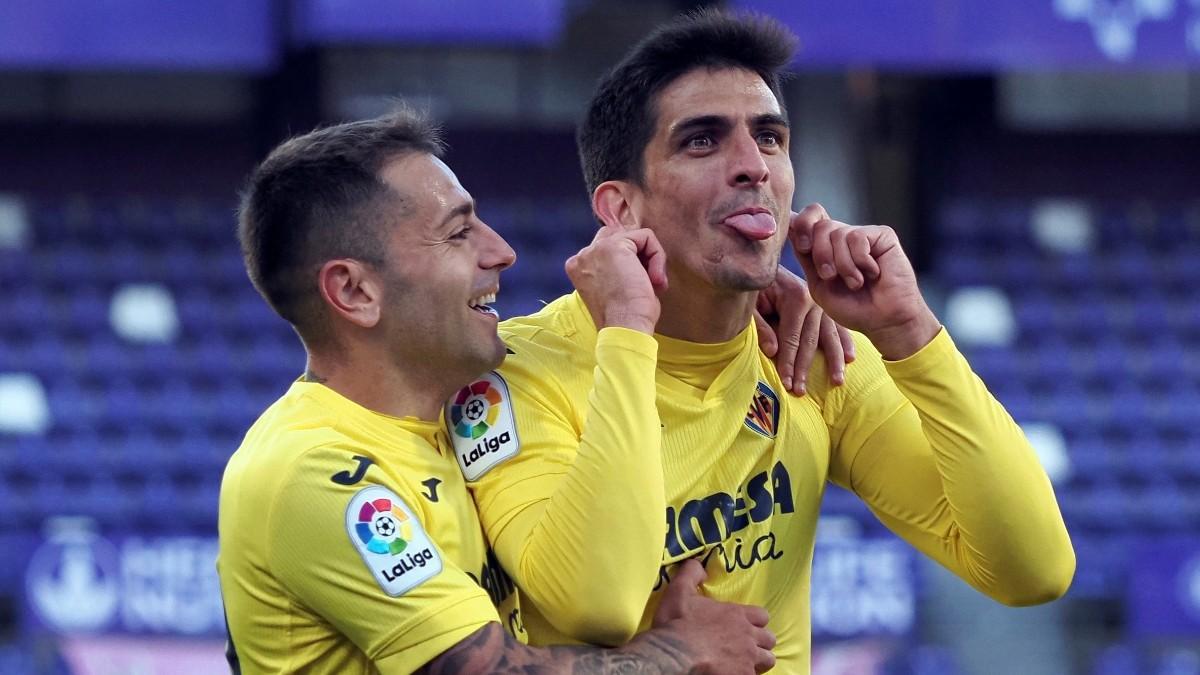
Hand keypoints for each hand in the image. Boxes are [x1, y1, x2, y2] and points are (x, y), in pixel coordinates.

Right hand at [565, 222, 667, 333]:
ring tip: (654, 284)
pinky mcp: (615, 244)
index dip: (630, 264)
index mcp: (578, 269)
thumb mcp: (615, 292)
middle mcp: (582, 256)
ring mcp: (596, 248)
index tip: (637, 288)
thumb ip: (618, 271)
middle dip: (638, 257)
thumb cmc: (625, 320)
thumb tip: (641, 262)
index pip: (607, 252)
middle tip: (649, 283)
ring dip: (650, 259)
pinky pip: (646, 237)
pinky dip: (657, 256)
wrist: (624, 327)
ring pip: (634, 238)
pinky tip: (655, 279)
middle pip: (618, 238)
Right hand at [649, 559, 775, 674]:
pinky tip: (733, 673)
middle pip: (769, 639)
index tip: (745, 625)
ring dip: (758, 661)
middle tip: (746, 646)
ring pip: (768, 660)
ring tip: (744, 663)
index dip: (755, 621)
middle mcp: (747, 635)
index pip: (762, 615)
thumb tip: (699, 565)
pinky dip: (745, 674)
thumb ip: (691, 573)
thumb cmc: (677, 623)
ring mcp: (747, 658)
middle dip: (761, 642)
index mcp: (736, 614)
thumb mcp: (679, 590)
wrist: (673, 654)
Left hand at [754, 266, 855, 395]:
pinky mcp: (827, 307)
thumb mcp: (751, 304)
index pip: (792, 337)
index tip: (786, 384)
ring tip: (837, 381)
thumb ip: (760, 326)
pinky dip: (845, 343)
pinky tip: (852, 359)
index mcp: (796, 295)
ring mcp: (823, 304)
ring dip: (833, 361)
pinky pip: (838, 328)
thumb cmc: (756, 287)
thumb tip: (773, 352)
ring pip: (829, 337)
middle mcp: (815, 300)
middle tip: (801, 392)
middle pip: (810, 341)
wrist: (765, 265)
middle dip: (804, 368)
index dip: (788, 362)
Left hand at [789, 204, 940, 359]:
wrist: (884, 322)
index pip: (807, 219)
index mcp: (826, 247)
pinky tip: (873, 274)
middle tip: (830, 276)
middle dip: (820, 254)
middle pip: (820, 225)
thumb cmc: (853, 308)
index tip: (803, 247)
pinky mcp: (882, 235)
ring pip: (837, 233)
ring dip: (842, 265)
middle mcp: (844, 237)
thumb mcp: (819, 285)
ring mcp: (863, 235)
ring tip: (855, 283)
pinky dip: (860, 261)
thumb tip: (791, 223)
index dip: (801, 225)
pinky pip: (857, 237)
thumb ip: (806, 256)